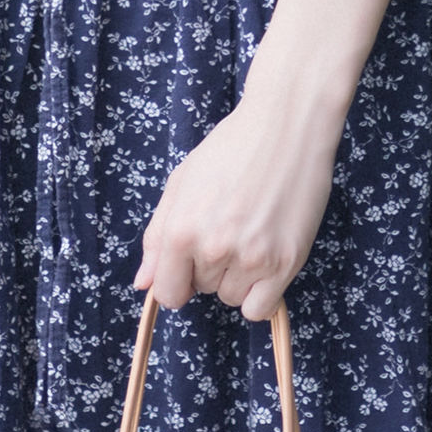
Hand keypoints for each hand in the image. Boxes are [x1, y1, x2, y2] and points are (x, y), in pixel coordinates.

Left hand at [135, 85, 339, 323]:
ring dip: (238, 276)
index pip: (169, 293)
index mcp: (181, 230)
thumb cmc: (232, 147)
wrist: (288, 124)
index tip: (190, 264)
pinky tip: (266, 259)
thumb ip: (157, 237)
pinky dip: (261, 292)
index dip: (177, 280)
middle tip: (230, 225)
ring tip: (252, 234)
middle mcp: (214, 249)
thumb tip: (144, 284)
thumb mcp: (181, 184)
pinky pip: (261, 308)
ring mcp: (252, 258)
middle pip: (203, 290)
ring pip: (232, 297)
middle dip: (210, 266)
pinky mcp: (287, 262)